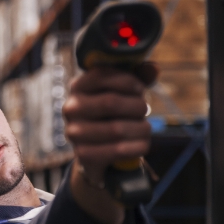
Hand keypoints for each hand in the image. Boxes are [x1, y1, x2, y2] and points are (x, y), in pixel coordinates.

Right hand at [63, 63, 157, 223]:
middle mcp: (71, 108)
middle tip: (145, 110)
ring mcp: (74, 132)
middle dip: (136, 106)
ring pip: (116, 129)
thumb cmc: (112, 114)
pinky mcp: (83, 154)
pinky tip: (143, 144)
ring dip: (140, 128)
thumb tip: (153, 69)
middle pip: (110, 102)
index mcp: (78, 86)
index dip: (128, 81)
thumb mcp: (124, 93)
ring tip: (146, 128)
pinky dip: (137, 147)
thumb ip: (138, 78)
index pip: (102, 75)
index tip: (140, 89)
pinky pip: (118, 150)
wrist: (98, 150)